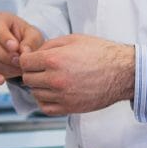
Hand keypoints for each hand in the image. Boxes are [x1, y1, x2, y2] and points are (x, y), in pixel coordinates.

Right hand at [0, 12, 43, 84]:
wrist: (22, 48)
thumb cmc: (27, 38)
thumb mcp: (34, 35)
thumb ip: (31, 41)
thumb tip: (23, 51)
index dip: (4, 38)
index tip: (15, 47)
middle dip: (3, 55)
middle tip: (18, 61)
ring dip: (2, 66)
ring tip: (18, 70)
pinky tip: (1, 80)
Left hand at [17, 35, 134, 116]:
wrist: (122, 72)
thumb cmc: (100, 53)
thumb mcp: (73, 39)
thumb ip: (50, 45)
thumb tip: (34, 53)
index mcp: (54, 60)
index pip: (24, 63)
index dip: (28, 59)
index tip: (34, 59)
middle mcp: (55, 79)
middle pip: (28, 79)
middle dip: (33, 72)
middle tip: (43, 69)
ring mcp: (62, 95)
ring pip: (35, 93)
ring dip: (39, 86)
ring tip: (51, 80)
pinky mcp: (69, 107)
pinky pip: (45, 108)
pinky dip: (45, 101)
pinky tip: (53, 93)